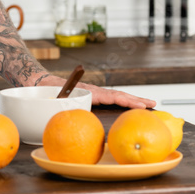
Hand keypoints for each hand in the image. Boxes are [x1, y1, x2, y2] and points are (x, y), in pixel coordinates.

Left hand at [37, 74, 155, 108]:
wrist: (41, 82)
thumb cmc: (48, 91)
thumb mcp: (55, 97)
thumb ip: (64, 103)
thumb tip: (71, 110)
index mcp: (88, 91)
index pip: (111, 96)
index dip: (125, 101)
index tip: (139, 105)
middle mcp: (94, 91)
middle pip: (118, 94)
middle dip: (135, 99)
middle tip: (153, 104)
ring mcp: (94, 92)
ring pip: (116, 96)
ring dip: (132, 100)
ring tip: (148, 104)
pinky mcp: (93, 95)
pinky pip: (111, 98)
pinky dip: (123, 101)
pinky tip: (131, 107)